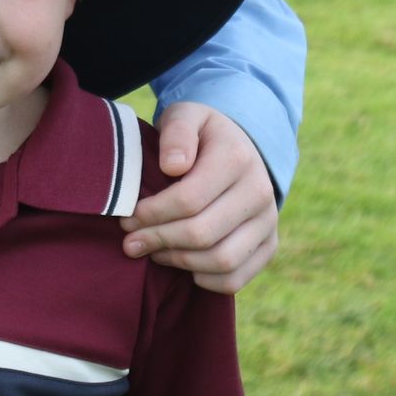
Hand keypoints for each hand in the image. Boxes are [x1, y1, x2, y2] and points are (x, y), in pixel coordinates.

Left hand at [119, 102, 278, 293]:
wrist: (238, 149)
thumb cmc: (200, 135)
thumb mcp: (185, 116)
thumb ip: (176, 132)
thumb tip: (173, 166)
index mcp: (237, 158)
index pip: (189, 199)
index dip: (152, 214)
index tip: (127, 217)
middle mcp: (261, 192)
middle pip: (203, 233)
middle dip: (159, 240)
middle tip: (130, 242)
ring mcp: (268, 222)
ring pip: (221, 261)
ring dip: (178, 262)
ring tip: (152, 251)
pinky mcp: (268, 246)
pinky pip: (236, 279)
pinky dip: (203, 280)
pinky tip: (180, 263)